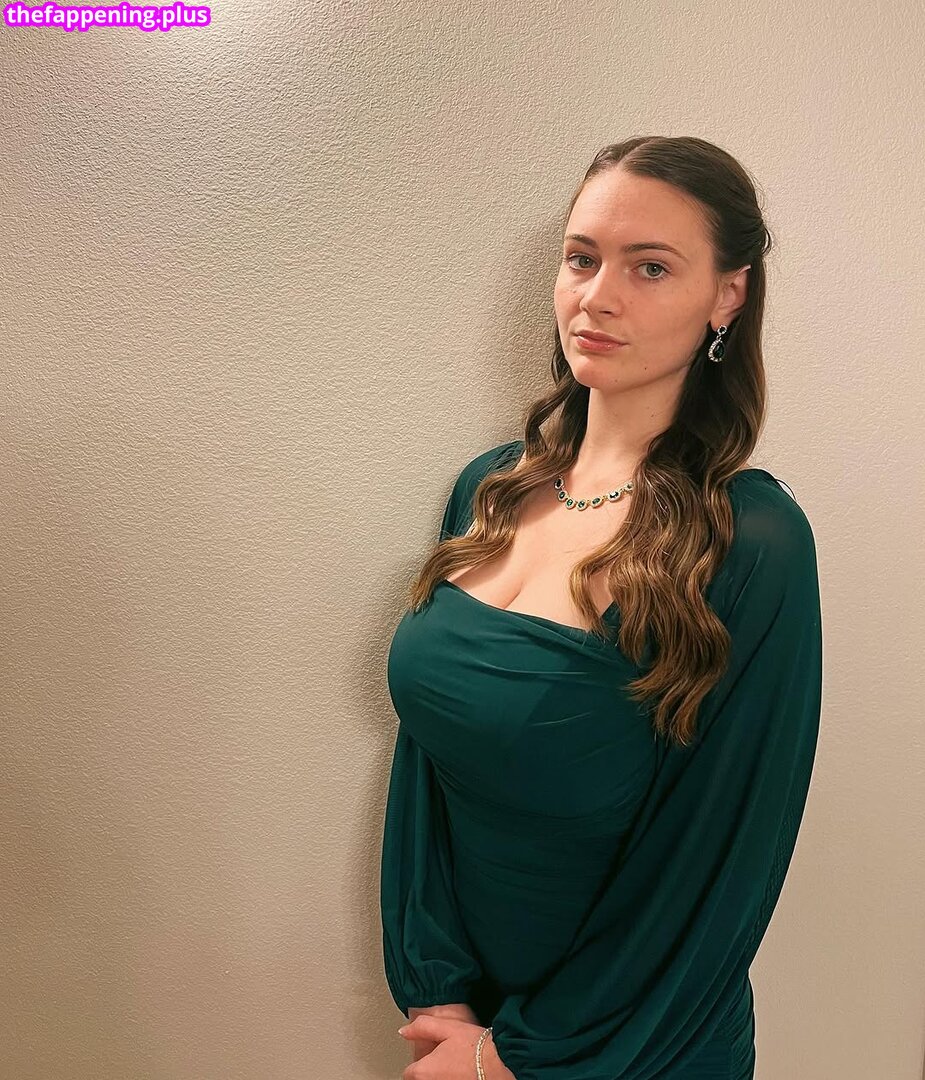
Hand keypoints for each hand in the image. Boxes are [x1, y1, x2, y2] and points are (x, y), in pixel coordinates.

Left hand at [397, 1015, 516, 1078]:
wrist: (505, 1065)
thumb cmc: (478, 1048)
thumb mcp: (448, 1028)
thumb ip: (422, 1027)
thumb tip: (404, 1031)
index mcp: (423, 1072)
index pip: (408, 1072)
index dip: (420, 1062)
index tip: (431, 1056)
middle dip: (428, 1072)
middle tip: (445, 1061)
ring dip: (439, 1077)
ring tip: (455, 1068)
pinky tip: (462, 1075)